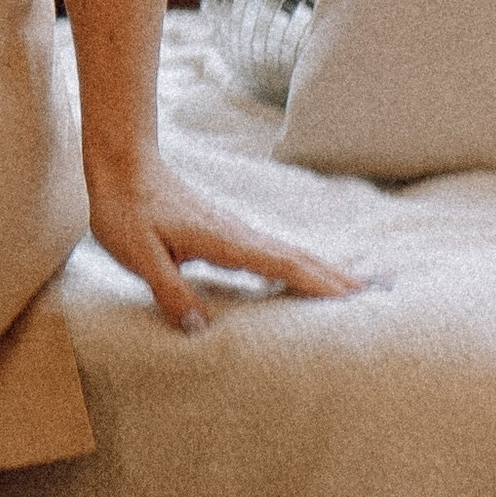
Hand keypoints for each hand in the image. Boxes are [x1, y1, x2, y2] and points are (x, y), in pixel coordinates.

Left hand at [83, 148, 360, 335]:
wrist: (122, 165)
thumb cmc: (127, 209)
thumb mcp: (138, 254)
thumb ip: (169, 289)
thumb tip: (200, 331)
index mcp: (221, 239)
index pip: (277, 262)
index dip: (314, 281)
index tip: (350, 296)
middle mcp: (235, 232)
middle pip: (294, 255)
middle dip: (332, 276)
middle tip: (372, 295)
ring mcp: (233, 229)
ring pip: (285, 252)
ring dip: (320, 269)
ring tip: (351, 288)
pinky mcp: (224, 231)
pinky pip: (270, 251)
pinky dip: (295, 264)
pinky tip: (300, 274)